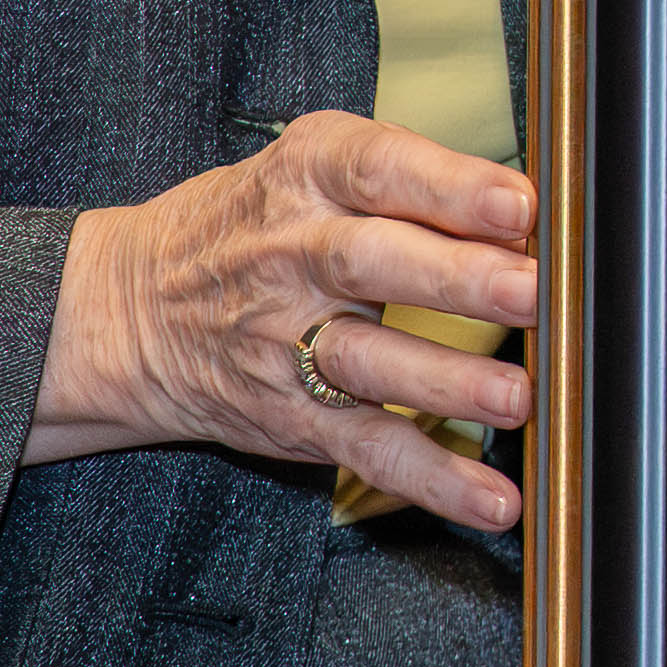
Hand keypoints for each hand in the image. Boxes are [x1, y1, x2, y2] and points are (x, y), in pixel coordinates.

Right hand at [37, 108, 536, 535]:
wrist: (134, 308)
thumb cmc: (253, 226)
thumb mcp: (312, 169)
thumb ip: (414, 182)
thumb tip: (531, 215)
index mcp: (307, 176)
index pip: (378, 169)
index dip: (450, 187)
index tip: (518, 205)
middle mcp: (291, 255)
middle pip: (372, 262)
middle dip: (457, 278)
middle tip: (531, 290)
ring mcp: (286, 342)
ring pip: (368, 360)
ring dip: (448, 383)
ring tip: (518, 397)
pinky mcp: (294, 418)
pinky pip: (368, 449)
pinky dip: (433, 478)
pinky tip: (491, 498)